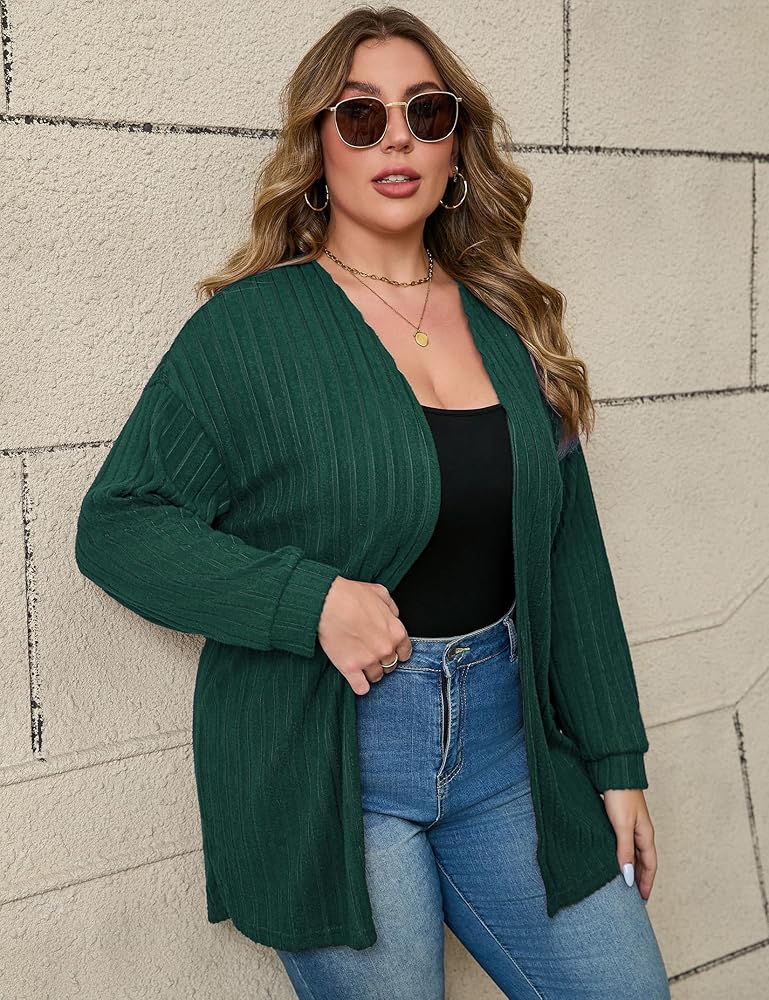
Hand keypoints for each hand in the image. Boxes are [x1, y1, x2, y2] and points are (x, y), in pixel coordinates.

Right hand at [317, 577, 411, 694]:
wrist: (327, 602)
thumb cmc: (351, 595)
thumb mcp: (380, 593)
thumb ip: (391, 607)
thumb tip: (393, 615)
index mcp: (396, 632)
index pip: (405, 652)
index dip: (397, 652)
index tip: (390, 651)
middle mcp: (385, 649)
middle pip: (390, 665)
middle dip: (382, 661)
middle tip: (371, 653)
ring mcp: (368, 660)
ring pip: (377, 677)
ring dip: (371, 672)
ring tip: (361, 663)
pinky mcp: (350, 668)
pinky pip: (361, 688)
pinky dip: (360, 686)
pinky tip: (356, 679)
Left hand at [601, 788, 656, 903]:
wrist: (613, 770)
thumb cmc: (620, 795)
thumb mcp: (622, 826)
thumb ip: (625, 851)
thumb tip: (628, 877)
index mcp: (645, 835)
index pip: (650, 866)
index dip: (647, 883)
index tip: (642, 900)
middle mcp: (641, 831)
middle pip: (643, 861)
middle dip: (640, 879)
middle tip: (633, 898)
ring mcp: (631, 825)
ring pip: (634, 853)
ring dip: (631, 868)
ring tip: (624, 883)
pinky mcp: (620, 818)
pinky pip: (625, 843)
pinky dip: (623, 855)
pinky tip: (614, 859)